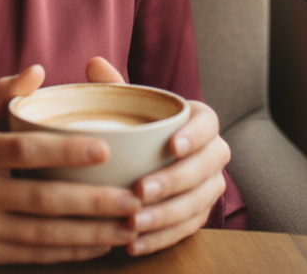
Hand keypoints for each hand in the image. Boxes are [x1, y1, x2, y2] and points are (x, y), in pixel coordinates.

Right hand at [0, 64, 142, 264]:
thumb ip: (0, 94)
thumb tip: (39, 70)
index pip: (24, 151)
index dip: (65, 151)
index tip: (105, 149)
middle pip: (42, 201)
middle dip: (92, 202)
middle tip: (134, 198)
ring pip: (44, 235)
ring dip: (91, 233)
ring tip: (128, 226)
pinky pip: (35, 256)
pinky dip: (70, 252)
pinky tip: (99, 245)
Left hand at [86, 55, 229, 256]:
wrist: (149, 156)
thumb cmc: (139, 124)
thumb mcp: (129, 105)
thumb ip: (113, 86)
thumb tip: (93, 62)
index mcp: (201, 121)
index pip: (208, 124)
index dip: (194, 136)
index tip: (172, 146)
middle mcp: (213, 154)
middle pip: (204, 170)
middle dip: (174, 182)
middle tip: (141, 190)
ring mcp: (210, 187)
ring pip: (197, 204)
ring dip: (165, 216)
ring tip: (133, 222)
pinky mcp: (200, 214)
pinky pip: (187, 230)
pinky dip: (161, 238)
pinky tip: (134, 244)